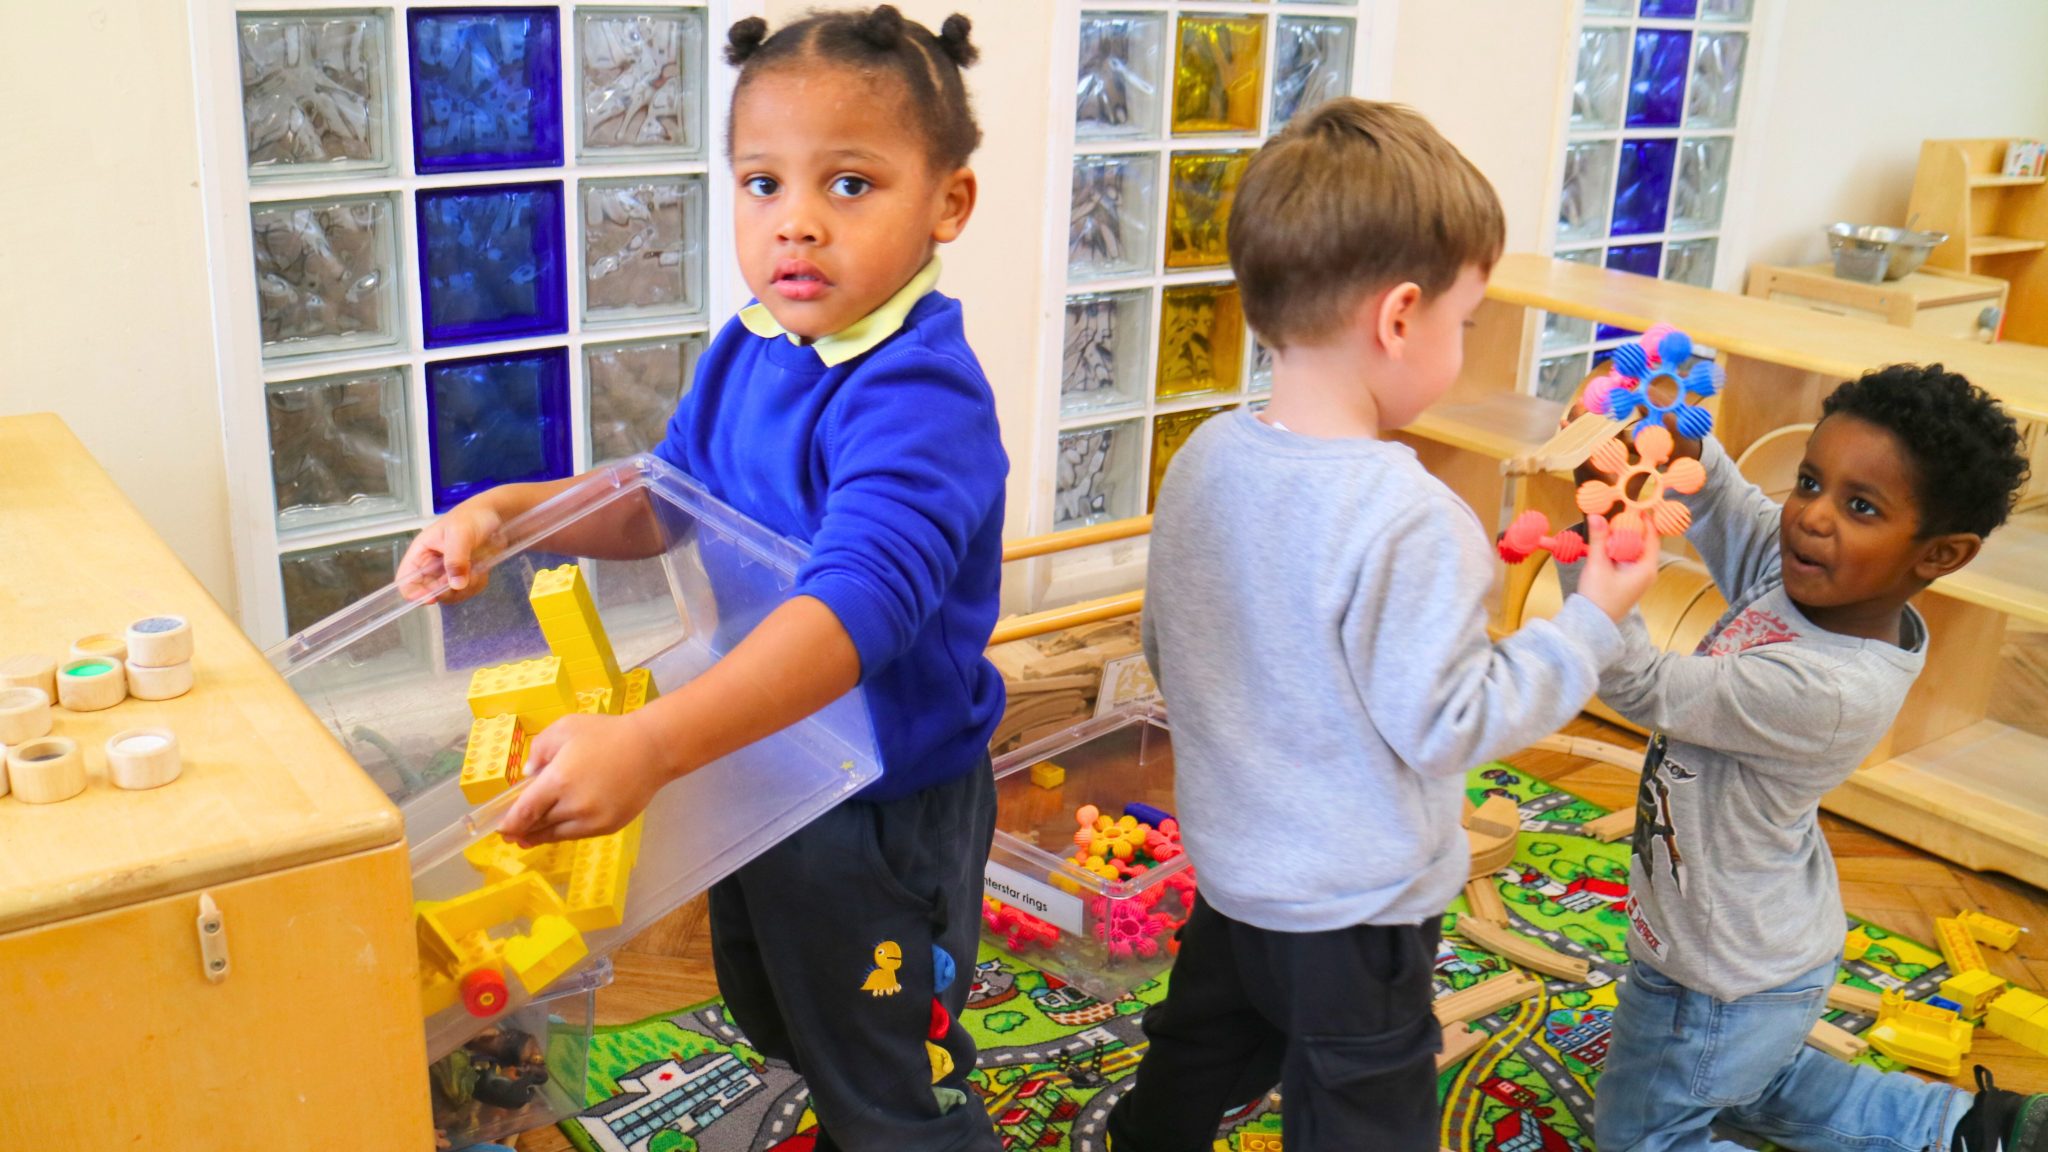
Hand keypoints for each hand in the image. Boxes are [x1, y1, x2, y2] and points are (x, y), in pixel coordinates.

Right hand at [398, 497, 503, 603]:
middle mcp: (431, 565)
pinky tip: (482, 568)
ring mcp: (447, 572)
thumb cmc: (472, 517)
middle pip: (430, 593)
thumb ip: (456, 558)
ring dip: (466, 586)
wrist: (495, 515)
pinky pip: (467, 591)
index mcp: (420, 552)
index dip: (415, 593)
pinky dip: (477, 584)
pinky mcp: (463, 576)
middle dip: (448, 590)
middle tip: (464, 578)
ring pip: (451, 595)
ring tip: (476, 567)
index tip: (433, 597)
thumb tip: (456, 585)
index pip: (405, 580)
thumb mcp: (461, 534)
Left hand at [499, 712, 669, 845]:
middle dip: (522, 831)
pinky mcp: (608, 827)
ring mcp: (593, 820)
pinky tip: (558, 827)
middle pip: (538, 826)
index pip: (524, 812)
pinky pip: (577, 835)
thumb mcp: (565, 728)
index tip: (499, 828)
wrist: (651, 749)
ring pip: (556, 835)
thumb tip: (530, 775)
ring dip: (541, 835)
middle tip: (511, 834)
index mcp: (558, 781)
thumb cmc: (606, 734)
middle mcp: (573, 806)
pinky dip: (564, 832)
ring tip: (529, 836)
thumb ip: (540, 751)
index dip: (509, 824)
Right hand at [1575, 514, 1661, 623]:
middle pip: (1644, 543)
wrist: (1591, 623)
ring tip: (1612, 524)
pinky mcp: (1629, 582)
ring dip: (1625, 538)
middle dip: (1633, 527)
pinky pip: (1629, 560)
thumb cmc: (1598, 595)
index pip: (1652, 538)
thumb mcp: (1598, 564)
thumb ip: (1598, 538)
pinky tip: (1608, 543)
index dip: (1646, 520)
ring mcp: (1639, 579)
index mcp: (1646, 568)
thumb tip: (1596, 515)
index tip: (1636, 506)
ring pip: (1635, 551)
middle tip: (1621, 513)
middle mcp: (1647, 573)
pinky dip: (1621, 549)